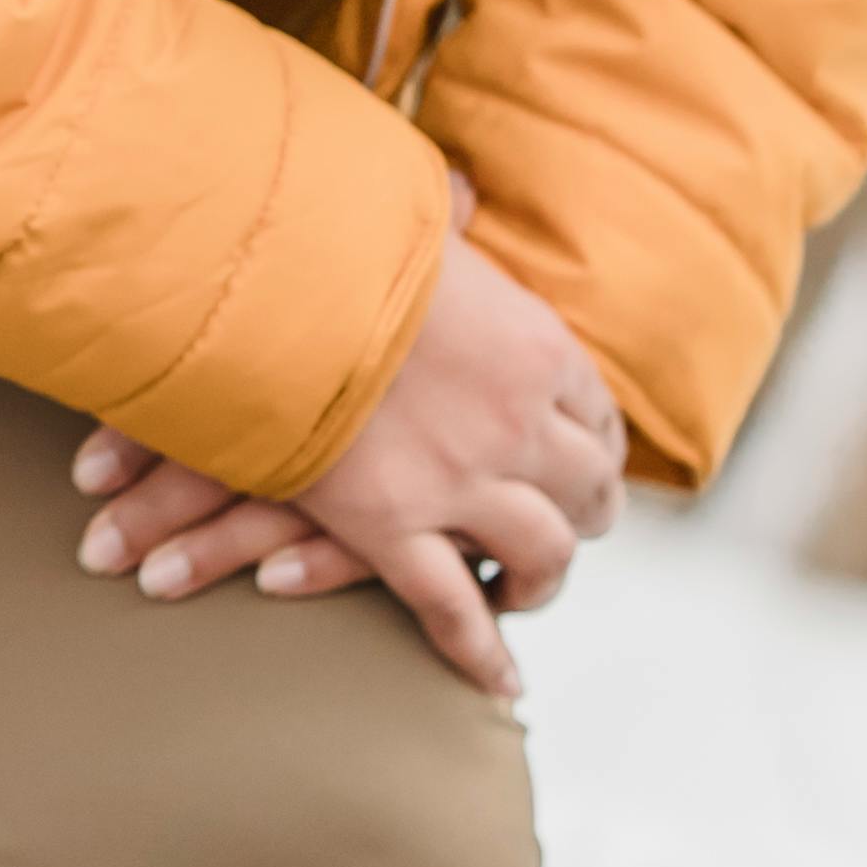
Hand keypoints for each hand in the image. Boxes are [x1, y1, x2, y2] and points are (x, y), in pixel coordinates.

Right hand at [72, 177, 622, 695]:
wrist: (273, 288)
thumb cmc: (334, 239)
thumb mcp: (411, 218)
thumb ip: (445, 214)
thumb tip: (459, 185)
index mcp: (534, 345)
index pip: (594, 410)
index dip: (592, 444)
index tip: (584, 458)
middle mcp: (519, 421)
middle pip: (587, 489)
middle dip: (583, 515)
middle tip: (572, 530)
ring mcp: (462, 481)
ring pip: (539, 555)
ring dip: (541, 581)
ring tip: (526, 594)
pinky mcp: (395, 528)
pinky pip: (455, 610)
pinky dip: (480, 653)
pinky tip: (497, 681)